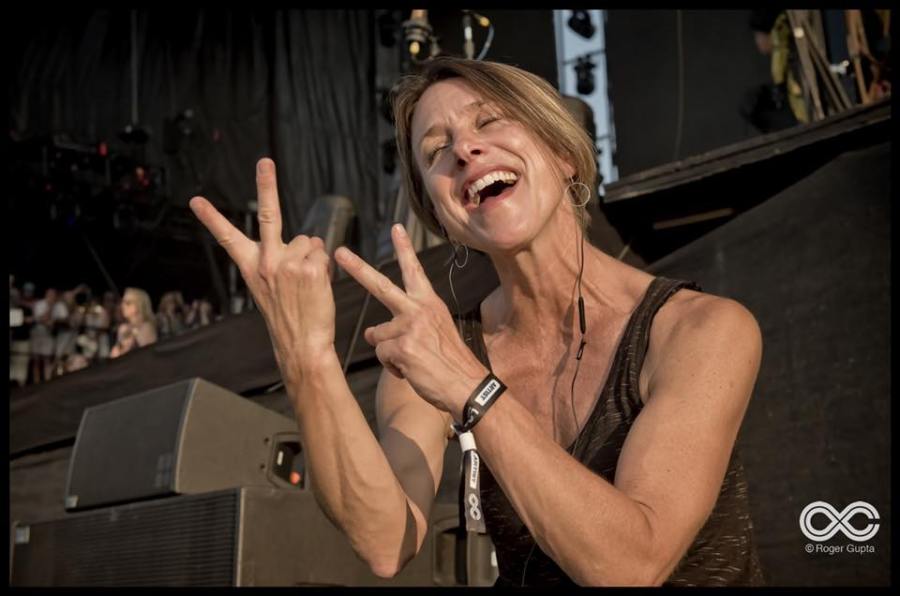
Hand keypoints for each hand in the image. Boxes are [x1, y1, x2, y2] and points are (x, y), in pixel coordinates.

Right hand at [189, 158, 334, 381]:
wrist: (302, 344)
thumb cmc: (288, 318)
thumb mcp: (269, 289)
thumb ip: (279, 260)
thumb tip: (309, 241)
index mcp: (251, 267)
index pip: (227, 238)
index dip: (211, 218)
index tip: (194, 200)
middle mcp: (266, 262)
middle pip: (269, 215)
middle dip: (266, 184)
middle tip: (265, 161)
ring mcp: (288, 264)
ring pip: (310, 241)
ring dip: (313, 258)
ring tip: (306, 284)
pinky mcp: (310, 268)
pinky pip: (323, 254)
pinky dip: (324, 268)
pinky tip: (316, 287)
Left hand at [334, 224, 487, 421]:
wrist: (467, 385)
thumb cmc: (451, 363)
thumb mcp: (435, 333)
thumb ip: (405, 326)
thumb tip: (372, 332)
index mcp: (430, 303)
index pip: (415, 271)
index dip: (404, 249)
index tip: (396, 227)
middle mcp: (419, 309)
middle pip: (380, 285)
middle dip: (357, 267)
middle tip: (339, 252)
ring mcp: (410, 326)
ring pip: (378, 336)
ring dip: (389, 353)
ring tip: (414, 363)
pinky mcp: (402, 346)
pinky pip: (382, 355)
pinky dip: (393, 368)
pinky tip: (412, 372)